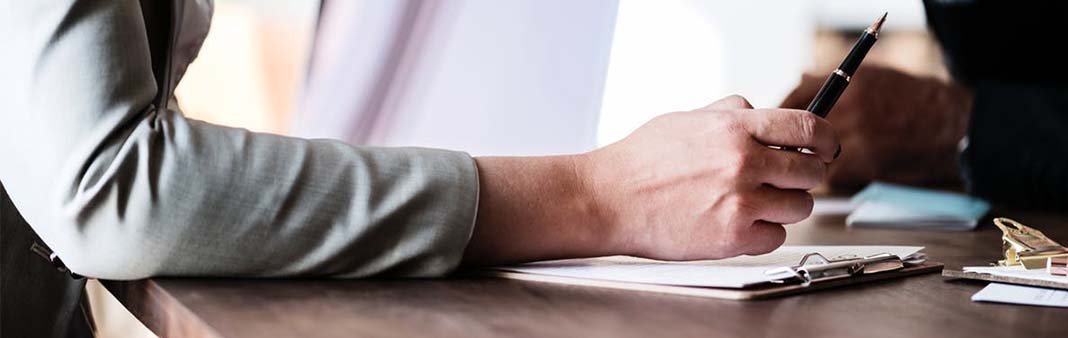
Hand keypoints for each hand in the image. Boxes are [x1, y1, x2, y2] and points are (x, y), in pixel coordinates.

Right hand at [579, 95, 837, 259]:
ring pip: (800, 207)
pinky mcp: (733, 237)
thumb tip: (757, 111)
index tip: (827, 147)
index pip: (808, 127)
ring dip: (784, 206)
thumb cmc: (639, 161)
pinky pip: (776, 237)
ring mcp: (741, 202)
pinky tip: (738, 223)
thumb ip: (728, 114)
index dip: (826, 139)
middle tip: (786, 180)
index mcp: (735, 128)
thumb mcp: (686, 119)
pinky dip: (763, 233)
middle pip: (811, 171)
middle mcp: (744, 162)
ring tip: (754, 203)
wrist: (608, 199)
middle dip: (803, 176)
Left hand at [780, 65, 971, 190]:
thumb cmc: (912, 99)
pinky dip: (838, 177)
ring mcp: (859, 137)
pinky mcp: (868, 163)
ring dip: (814, 164)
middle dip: (792, 147)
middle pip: (799, 134)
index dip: (780, 118)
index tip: (775, 130)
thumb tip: (799, 81)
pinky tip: (853, 168)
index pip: (793, 100)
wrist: (951, 125)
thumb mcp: (872, 77)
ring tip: (828, 160)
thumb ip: (832, 82)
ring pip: (813, 158)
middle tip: (793, 153)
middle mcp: (850, 109)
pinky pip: (835, 176)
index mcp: (848, 85)